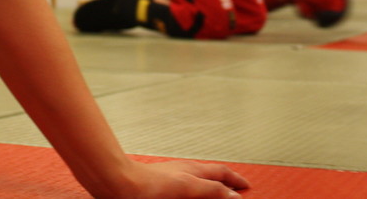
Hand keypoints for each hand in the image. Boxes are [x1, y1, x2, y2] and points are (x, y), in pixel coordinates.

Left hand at [98, 159, 248, 197]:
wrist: (120, 184)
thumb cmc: (149, 183)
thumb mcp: (188, 186)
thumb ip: (212, 190)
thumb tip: (234, 195)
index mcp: (194, 170)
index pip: (221, 173)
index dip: (235, 180)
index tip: (246, 187)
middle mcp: (185, 173)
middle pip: (211, 177)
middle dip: (224, 184)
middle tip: (235, 192)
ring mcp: (172, 180)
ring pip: (197, 183)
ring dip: (208, 189)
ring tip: (214, 195)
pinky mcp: (161, 190)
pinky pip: (184, 191)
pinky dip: (193, 194)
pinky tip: (187, 197)